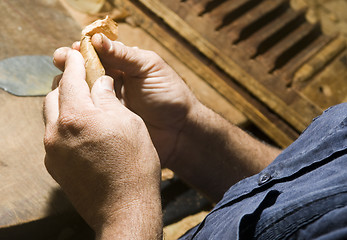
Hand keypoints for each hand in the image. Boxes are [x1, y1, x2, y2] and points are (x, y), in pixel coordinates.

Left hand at [44, 50, 161, 238]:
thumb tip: (100, 82)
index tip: (77, 53)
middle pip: (54, 95)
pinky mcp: (54, 166)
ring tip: (82, 104)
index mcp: (78, 116)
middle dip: (66, 82)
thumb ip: (109, 98)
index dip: (75, 62)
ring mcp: (53, 151)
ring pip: (51, 116)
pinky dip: (64, 125)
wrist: (125, 208)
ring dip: (64, 104)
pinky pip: (54, 136)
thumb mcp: (129, 122)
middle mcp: (58, 131)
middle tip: (81, 78)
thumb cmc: (135, 165)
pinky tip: (82, 130)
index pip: (70, 78)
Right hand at [53, 35, 197, 166]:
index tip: (69, 51)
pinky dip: (78, 106)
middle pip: (86, 71)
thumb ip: (124, 56)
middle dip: (71, 66)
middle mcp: (113, 82)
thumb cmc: (169, 95)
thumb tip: (95, 39)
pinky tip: (70, 103)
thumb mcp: (149, 68)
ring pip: (83, 91)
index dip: (81, 51)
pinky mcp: (107, 121)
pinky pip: (88, 111)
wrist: (179, 130)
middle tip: (60, 62)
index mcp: (124, 65)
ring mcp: (108, 102)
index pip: (98, 54)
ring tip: (62, 83)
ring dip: (71, 85)